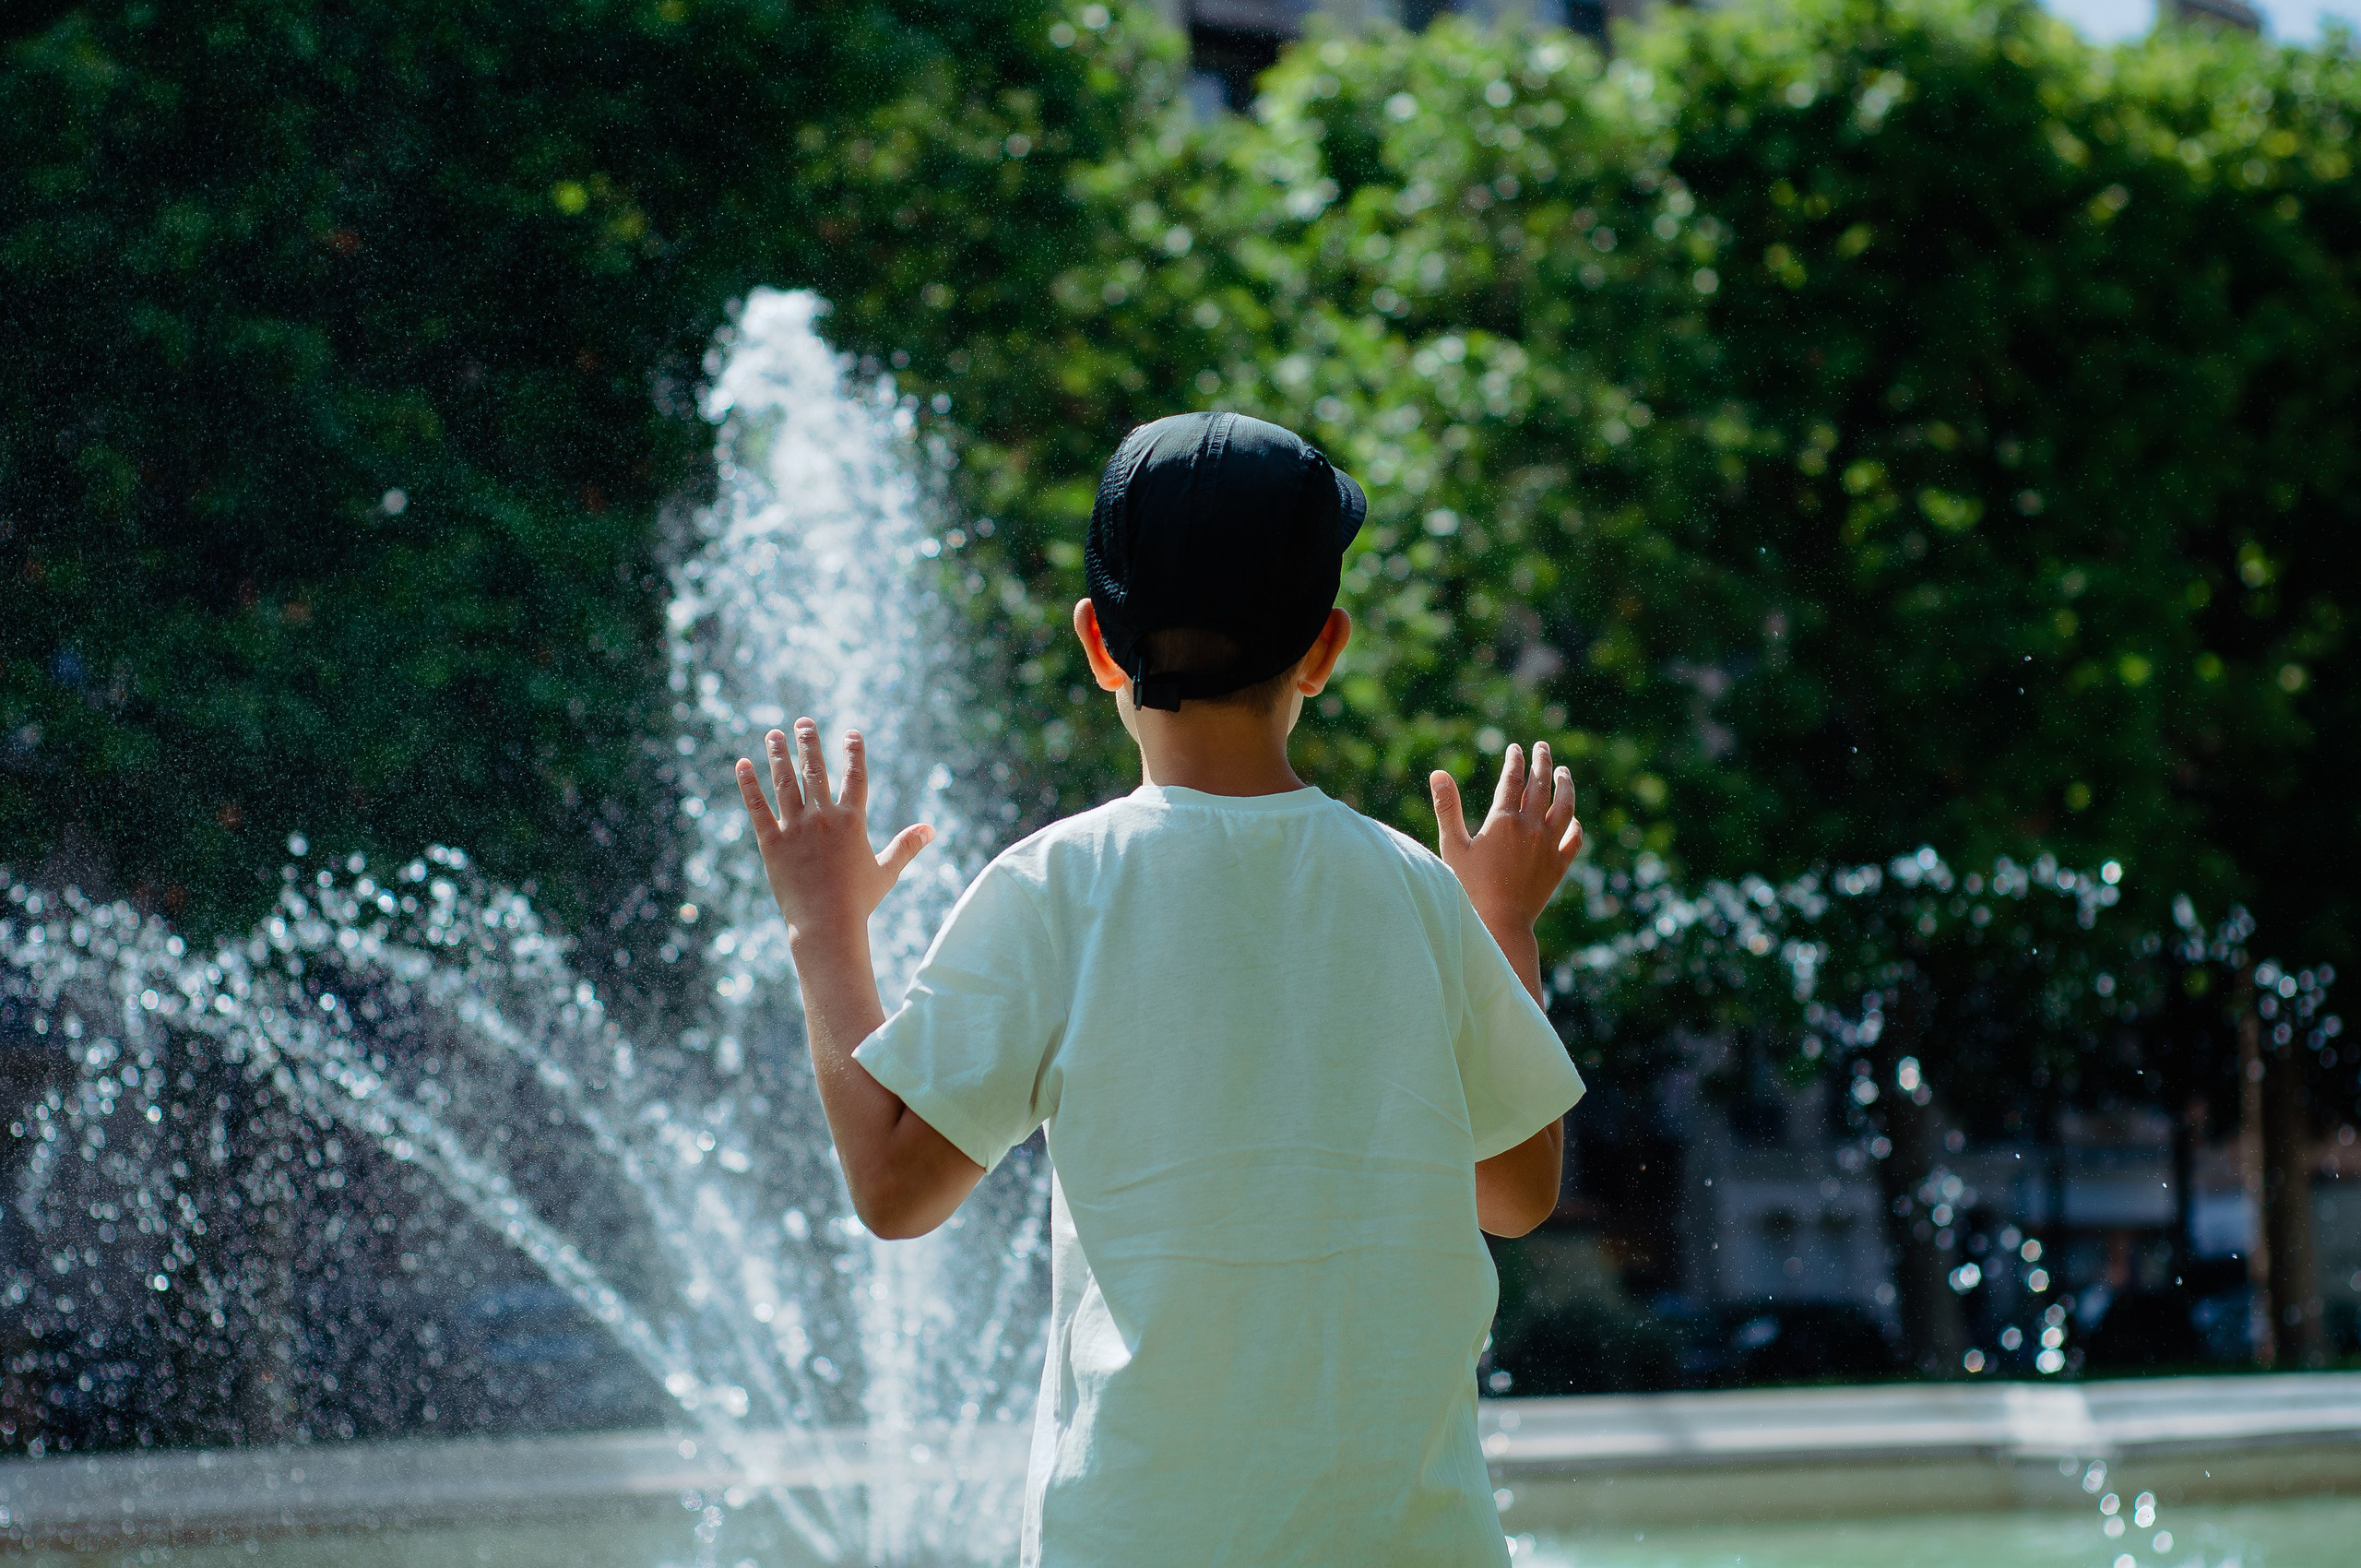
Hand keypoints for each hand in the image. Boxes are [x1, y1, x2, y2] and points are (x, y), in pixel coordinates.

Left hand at [735, 720, 932, 943]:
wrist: (826, 925)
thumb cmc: (858, 901)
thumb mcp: (886, 871)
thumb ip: (907, 846)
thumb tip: (931, 829)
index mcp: (852, 821)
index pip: (855, 776)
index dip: (854, 752)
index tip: (851, 733)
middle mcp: (823, 817)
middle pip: (815, 770)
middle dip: (809, 742)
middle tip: (803, 721)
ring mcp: (795, 828)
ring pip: (784, 782)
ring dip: (778, 754)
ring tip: (773, 734)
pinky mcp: (771, 842)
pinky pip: (757, 807)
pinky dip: (749, 784)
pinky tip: (742, 764)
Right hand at [1430, 741, 1582, 932]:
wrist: (1499, 922)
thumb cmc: (1468, 886)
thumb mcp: (1452, 845)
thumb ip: (1447, 807)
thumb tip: (1438, 773)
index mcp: (1503, 821)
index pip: (1513, 779)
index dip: (1515, 760)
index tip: (1516, 748)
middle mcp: (1531, 828)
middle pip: (1541, 785)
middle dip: (1542, 762)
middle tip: (1542, 747)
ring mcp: (1549, 846)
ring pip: (1565, 807)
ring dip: (1565, 785)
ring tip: (1563, 772)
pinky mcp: (1559, 866)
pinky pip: (1574, 839)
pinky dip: (1575, 826)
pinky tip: (1574, 820)